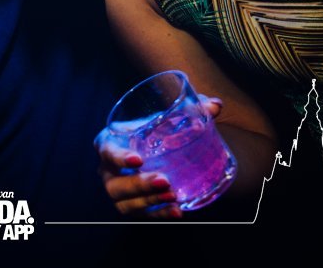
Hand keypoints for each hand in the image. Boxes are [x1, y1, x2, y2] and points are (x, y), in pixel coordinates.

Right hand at [95, 95, 222, 219]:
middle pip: (114, 183)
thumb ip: (191, 108)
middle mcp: (108, 169)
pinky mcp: (132, 205)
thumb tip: (215, 106)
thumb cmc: (156, 130)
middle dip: (139, 185)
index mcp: (110, 142)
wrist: (157, 148)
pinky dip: (159, 214)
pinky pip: (142, 215)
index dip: (119, 157)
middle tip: (164, 180)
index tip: (139, 160)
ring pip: (126, 203)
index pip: (107, 151)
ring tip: (172, 195)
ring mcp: (119, 191)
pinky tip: (177, 211)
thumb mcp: (168, 117)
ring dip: (149, 201)